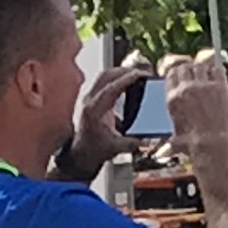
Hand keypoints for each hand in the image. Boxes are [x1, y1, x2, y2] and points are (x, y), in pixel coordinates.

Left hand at [66, 59, 150, 178]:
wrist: (80, 155)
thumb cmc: (94, 151)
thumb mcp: (114, 149)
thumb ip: (131, 144)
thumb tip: (147, 140)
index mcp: (94, 110)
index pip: (111, 88)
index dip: (127, 79)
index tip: (140, 74)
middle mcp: (90, 101)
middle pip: (107, 75)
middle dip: (125, 71)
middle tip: (141, 73)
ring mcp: (89, 98)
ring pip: (104, 76)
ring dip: (120, 73)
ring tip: (136, 75)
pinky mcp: (92, 99)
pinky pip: (104, 82)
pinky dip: (116, 79)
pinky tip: (127, 84)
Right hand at [162, 55, 227, 161]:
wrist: (212, 144)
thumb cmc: (194, 145)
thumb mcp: (176, 136)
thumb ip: (174, 133)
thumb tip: (167, 148)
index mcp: (172, 98)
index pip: (172, 75)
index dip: (178, 73)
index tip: (183, 75)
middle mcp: (185, 88)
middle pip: (185, 67)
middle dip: (190, 69)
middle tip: (196, 74)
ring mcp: (203, 85)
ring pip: (201, 66)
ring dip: (204, 70)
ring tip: (208, 77)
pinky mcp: (219, 86)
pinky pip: (217, 70)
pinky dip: (217, 72)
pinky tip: (219, 79)